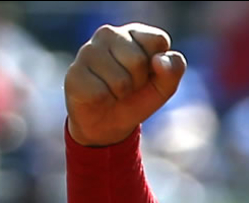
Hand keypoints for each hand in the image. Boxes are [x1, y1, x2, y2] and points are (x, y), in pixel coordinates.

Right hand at [64, 23, 186, 146]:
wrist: (109, 122)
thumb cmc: (137, 97)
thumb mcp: (164, 86)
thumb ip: (173, 69)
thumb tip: (159, 61)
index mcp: (133, 33)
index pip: (159, 40)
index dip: (159, 66)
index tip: (149, 73)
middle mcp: (108, 34)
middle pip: (139, 61)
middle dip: (139, 81)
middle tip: (129, 86)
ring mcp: (88, 51)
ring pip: (120, 79)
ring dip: (121, 93)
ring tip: (113, 90)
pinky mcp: (74, 73)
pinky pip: (101, 93)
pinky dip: (106, 101)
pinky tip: (99, 95)